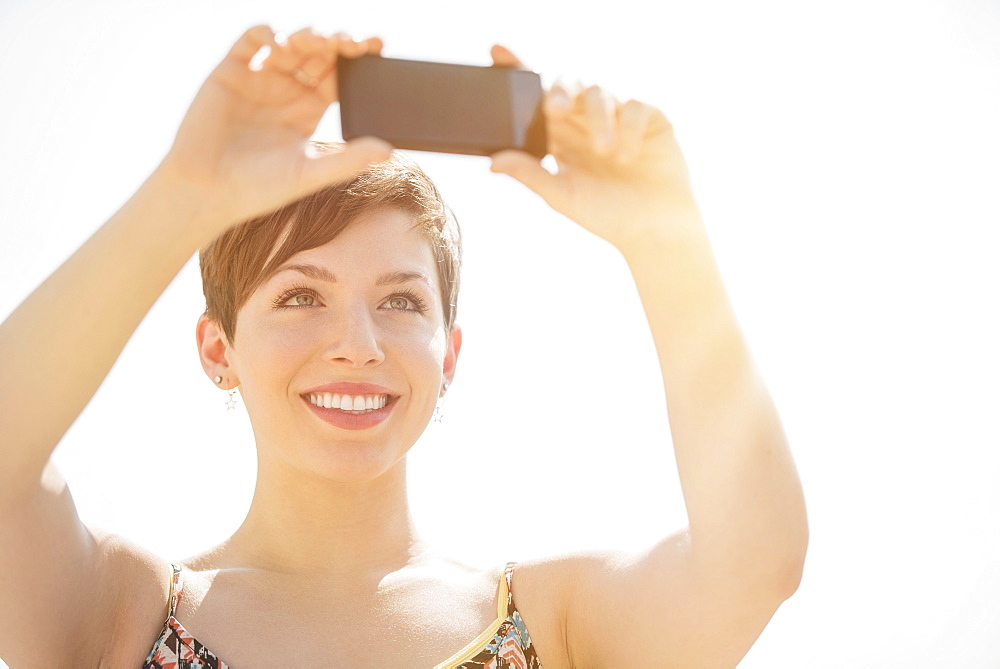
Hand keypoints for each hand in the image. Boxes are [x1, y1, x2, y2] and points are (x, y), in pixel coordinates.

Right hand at [159, 26, 391, 233]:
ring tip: (316, 42)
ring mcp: (259, 77)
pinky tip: (277, 40)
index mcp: (310, 109)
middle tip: (349, 42)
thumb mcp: (309, 174)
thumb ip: (349, 160)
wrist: (207, 191)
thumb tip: (389, 151)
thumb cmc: (258, 189)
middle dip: (337, 41)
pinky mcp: (230, 71)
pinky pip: (250, 41)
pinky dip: (264, 32)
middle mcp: (287, 89)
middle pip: (319, 53)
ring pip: (290, 42)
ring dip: (306, 35)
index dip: (358, 59)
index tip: (377, 46)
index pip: (340, 76)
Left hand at [489, 47, 699, 250]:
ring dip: (598, 119)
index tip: (497, 51)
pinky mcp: (650, 118)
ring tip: (603, 151)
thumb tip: (493, 161)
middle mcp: (586, 119)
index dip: (518, 70)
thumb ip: (531, 175)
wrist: (655, 230)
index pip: (535, 97)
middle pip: (567, 84)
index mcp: (559, 135)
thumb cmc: (606, 214)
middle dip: (559, 91)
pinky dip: (628, 128)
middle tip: (555, 109)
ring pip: (600, 93)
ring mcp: (618, 115)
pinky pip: (635, 107)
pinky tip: (627, 157)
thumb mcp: (563, 196)